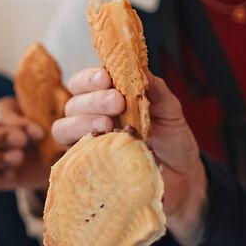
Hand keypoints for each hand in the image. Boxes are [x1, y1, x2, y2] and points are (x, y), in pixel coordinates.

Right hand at [0, 97, 50, 191]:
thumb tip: (69, 117)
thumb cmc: (53, 130)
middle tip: (22, 141)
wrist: (53, 158)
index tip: (39, 133)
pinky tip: (11, 175)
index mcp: (5, 111)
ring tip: (18, 158)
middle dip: (5, 137)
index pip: (4, 115)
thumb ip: (56, 115)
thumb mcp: (55, 119)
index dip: (19, 123)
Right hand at [53, 70, 209, 245]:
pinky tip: (101, 146)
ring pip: (63, 128)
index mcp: (106, 98)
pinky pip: (71, 157)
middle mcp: (92, 118)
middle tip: (117, 103)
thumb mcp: (169, 110)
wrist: (182, 176)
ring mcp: (87, 144)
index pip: (84, 83)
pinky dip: (82, 149)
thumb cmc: (172, 139)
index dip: (90, 78)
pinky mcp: (88, 167)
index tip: (106, 78)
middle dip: (92, 100)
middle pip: (72, 103)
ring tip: (108, 125)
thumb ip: (154, 89)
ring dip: (82, 122)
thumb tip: (139, 68)